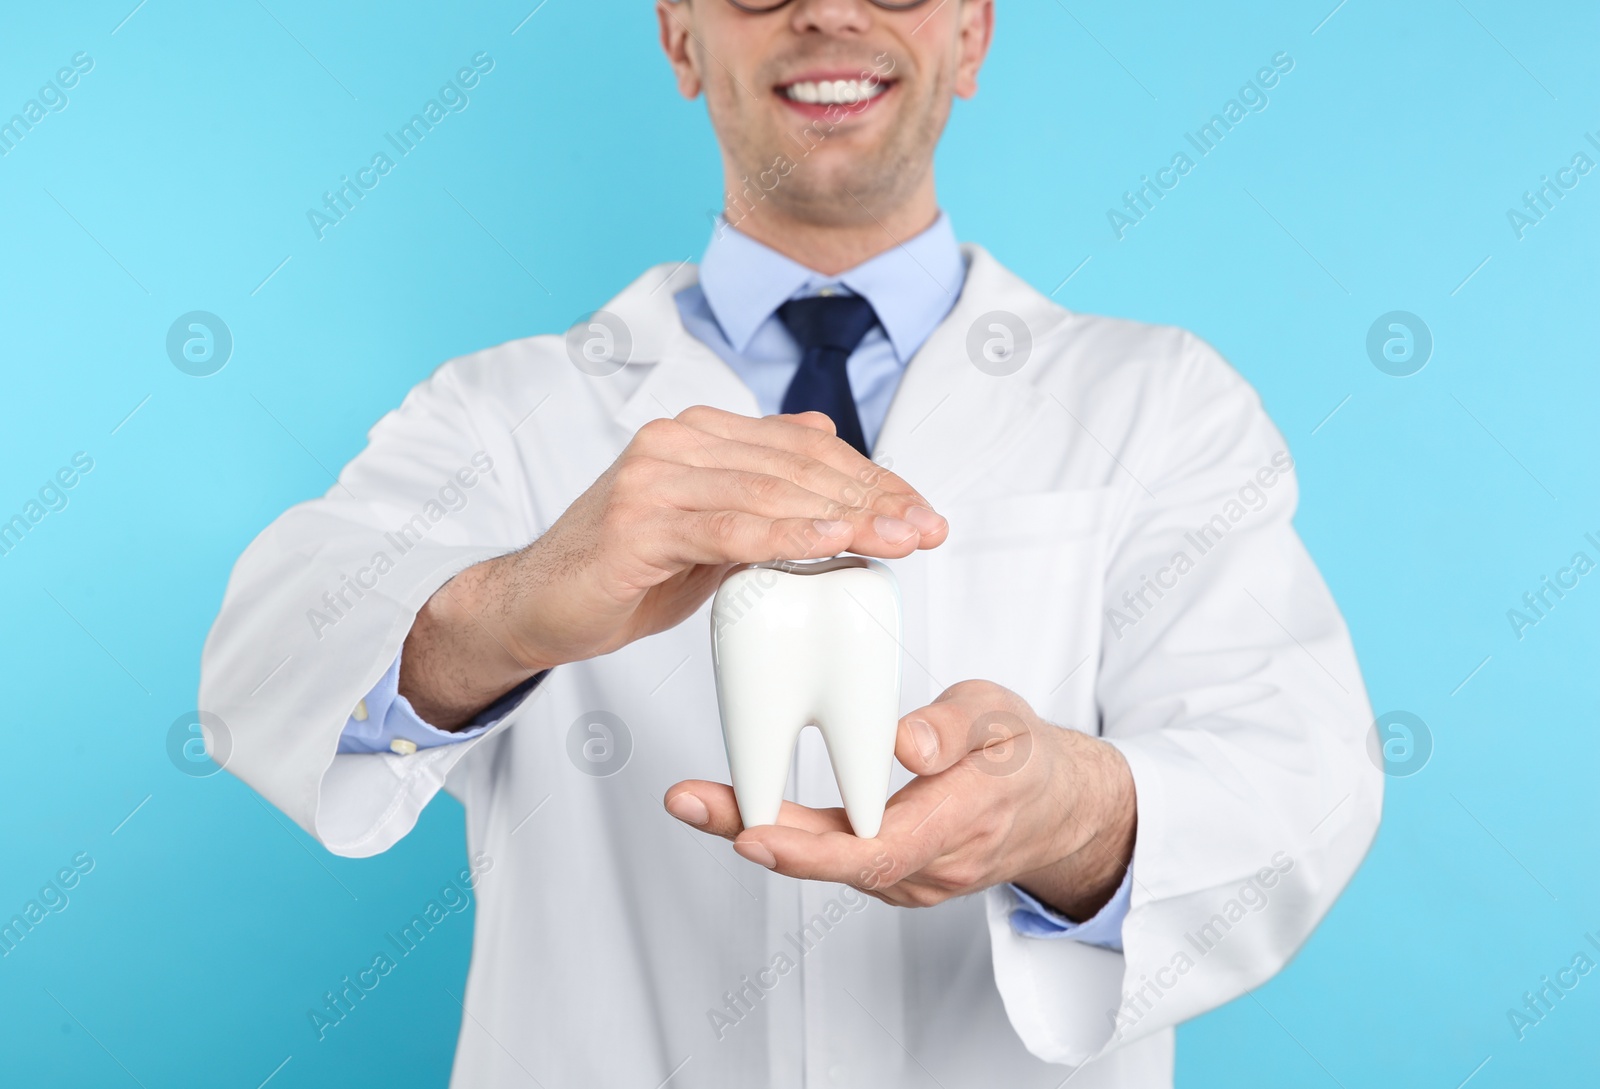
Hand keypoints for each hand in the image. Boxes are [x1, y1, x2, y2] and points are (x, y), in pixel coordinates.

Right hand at [401, 407, 946, 727]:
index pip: (807, 449)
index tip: (922, 513)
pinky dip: (786, 537)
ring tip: (899, 539)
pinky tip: (833, 545)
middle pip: (799, 466)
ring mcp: (655, 477)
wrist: (537, 606)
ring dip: (845, 518)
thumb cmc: (625, 571)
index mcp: (701, 434)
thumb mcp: (708, 526)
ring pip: (772, 493)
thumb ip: (760, 487)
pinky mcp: (639, 523)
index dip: (872, 479)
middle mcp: (679, 442)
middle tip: (927, 529)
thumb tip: (824, 438)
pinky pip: (729, 528)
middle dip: (873, 499)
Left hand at [663, 680, 1136, 918]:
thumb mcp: (1003, 717)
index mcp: (962, 822)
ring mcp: (912, 878)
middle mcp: (932, 866)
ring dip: (758, 832)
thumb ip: (955, 728)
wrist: (1058, 810)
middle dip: (752, 834)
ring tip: (694, 799)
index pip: (878, 850)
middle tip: (686, 800)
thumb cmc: (1024, 754)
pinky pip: (834, 856)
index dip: (811, 849)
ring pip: (827, 860)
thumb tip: (904, 745)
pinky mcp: (894, 873)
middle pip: (834, 861)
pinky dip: (786, 834)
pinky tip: (742, 806)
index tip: (751, 832)